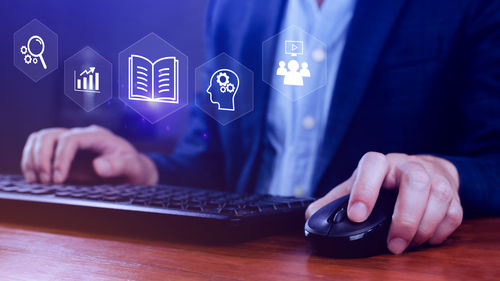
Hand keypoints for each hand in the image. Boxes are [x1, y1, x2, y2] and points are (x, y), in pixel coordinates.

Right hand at [21, 125, 157, 185]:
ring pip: (41, 139)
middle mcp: (81, 137)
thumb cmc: (135, 169)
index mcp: (98, 137)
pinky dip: (32, 162)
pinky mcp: (63, 156)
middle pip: (50, 135)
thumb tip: (98, 165)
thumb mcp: (134, 168)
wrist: (134, 173)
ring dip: (32, 158)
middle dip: (42, 157)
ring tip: (37, 181)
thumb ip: (120, 166)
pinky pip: (39, 150)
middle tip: (46, 181)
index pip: (71, 138)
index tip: (59, 179)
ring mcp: (71, 145)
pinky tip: (35, 180)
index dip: (60, 157)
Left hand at [305, 152, 462, 253]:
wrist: (424, 168)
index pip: (373, 164)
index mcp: (381, 164)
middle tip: (393, 243)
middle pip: (416, 181)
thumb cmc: (386, 180)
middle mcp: (409, 166)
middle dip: (405, 217)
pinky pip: (454, 212)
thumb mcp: (358, 185)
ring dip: (423, 227)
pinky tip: (426, 239)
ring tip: (406, 245)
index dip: (365, 189)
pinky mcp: (453, 193)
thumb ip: (336, 200)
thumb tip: (311, 215)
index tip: (356, 215)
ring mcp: (434, 177)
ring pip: (439, 196)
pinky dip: (440, 231)